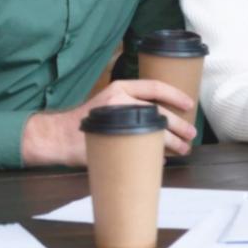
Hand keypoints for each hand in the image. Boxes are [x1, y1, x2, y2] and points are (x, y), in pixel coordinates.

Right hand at [21, 79, 196, 166]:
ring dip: (172, 142)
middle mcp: (119, 100)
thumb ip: (130, 108)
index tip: (190, 105)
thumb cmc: (85, 123)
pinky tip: (161, 160)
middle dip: (179, 126)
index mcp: (120, 88)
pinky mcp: (111, 139)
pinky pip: (141, 148)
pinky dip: (155, 154)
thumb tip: (161, 119)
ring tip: (182, 150)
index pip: (154, 86)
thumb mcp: (109, 105)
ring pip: (154, 131)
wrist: (56, 138)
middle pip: (159, 113)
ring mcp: (116, 120)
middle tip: (191, 135)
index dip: (175, 95)